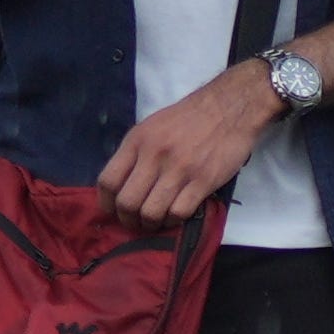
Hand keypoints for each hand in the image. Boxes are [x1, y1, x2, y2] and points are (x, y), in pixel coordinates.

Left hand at [97, 59, 277, 224]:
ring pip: (151, 212)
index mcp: (137, 141)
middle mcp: (154, 155)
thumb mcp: (151, 127)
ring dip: (150, 225)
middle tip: (135, 223)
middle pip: (127, 202)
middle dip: (127, 220)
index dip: (105, 203)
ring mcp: (179, 170)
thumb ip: (134, 154)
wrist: (228, 108)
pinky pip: (179, 213)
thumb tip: (121, 185)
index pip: (108, 180)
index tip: (112, 212)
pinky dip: (173, 221)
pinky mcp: (203, 181)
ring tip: (155, 223)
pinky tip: (175, 216)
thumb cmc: (188, 119)